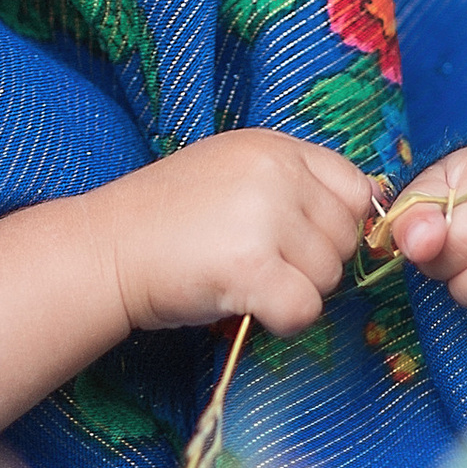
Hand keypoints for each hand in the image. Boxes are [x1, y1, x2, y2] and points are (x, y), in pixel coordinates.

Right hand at [95, 130, 376, 338]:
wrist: (103, 249)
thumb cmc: (165, 220)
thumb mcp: (231, 174)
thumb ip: (290, 185)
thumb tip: (364, 220)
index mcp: (273, 146)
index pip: (356, 189)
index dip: (337, 226)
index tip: (300, 243)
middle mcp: (275, 173)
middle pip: (345, 238)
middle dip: (313, 264)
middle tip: (260, 266)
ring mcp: (264, 218)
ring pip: (328, 278)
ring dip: (294, 292)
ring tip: (242, 281)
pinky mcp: (250, 268)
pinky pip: (303, 310)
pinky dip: (279, 321)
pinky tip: (243, 304)